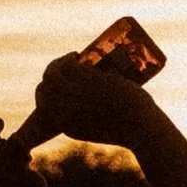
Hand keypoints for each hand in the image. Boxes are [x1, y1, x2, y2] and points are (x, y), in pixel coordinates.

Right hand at [32, 53, 163, 149]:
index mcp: (67, 127)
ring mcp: (73, 95)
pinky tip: (77, 53)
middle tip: (66, 68)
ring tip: (72, 58)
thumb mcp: (110, 132)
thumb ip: (103, 124)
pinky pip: (67, 65)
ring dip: (58, 63)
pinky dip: (68, 57)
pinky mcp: (85, 79)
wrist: (142, 127)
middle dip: (49, 77)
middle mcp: (62, 112)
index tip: (61, 85)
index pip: (45, 107)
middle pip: (44, 90)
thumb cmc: (133, 131)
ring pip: (53, 75)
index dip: (49, 93)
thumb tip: (109, 112)